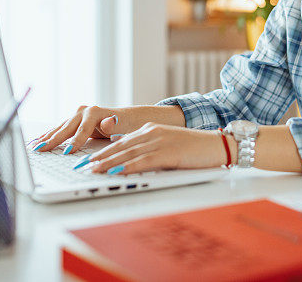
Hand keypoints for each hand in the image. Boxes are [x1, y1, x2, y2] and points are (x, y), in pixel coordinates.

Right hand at [30, 105, 123, 153]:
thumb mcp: (122, 127)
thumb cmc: (125, 125)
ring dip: (45, 138)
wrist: (126, 118)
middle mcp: (83, 111)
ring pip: (59, 128)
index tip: (67, 152)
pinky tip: (36, 141)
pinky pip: (58, 129)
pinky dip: (48, 135)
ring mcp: (76, 114)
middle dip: (52, 140)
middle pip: (65, 128)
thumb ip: (113, 126)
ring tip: (32, 147)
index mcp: (94, 113)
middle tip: (40, 150)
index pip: (82, 131)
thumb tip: (109, 122)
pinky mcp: (72, 119)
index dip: (74, 142)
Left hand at [80, 123, 229, 174]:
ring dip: (107, 162)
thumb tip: (133, 162)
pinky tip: (115, 172)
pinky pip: (142, 161)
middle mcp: (152, 132)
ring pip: (127, 153)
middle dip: (99, 156)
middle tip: (82, 165)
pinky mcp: (167, 152)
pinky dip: (126, 167)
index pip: (122, 140)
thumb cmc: (196, 148)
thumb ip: (151, 150)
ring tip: (92, 169)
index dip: (104, 150)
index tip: (90, 158)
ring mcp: (159, 141)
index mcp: (151, 129)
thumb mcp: (169, 145)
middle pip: (120, 145)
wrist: (218, 144)